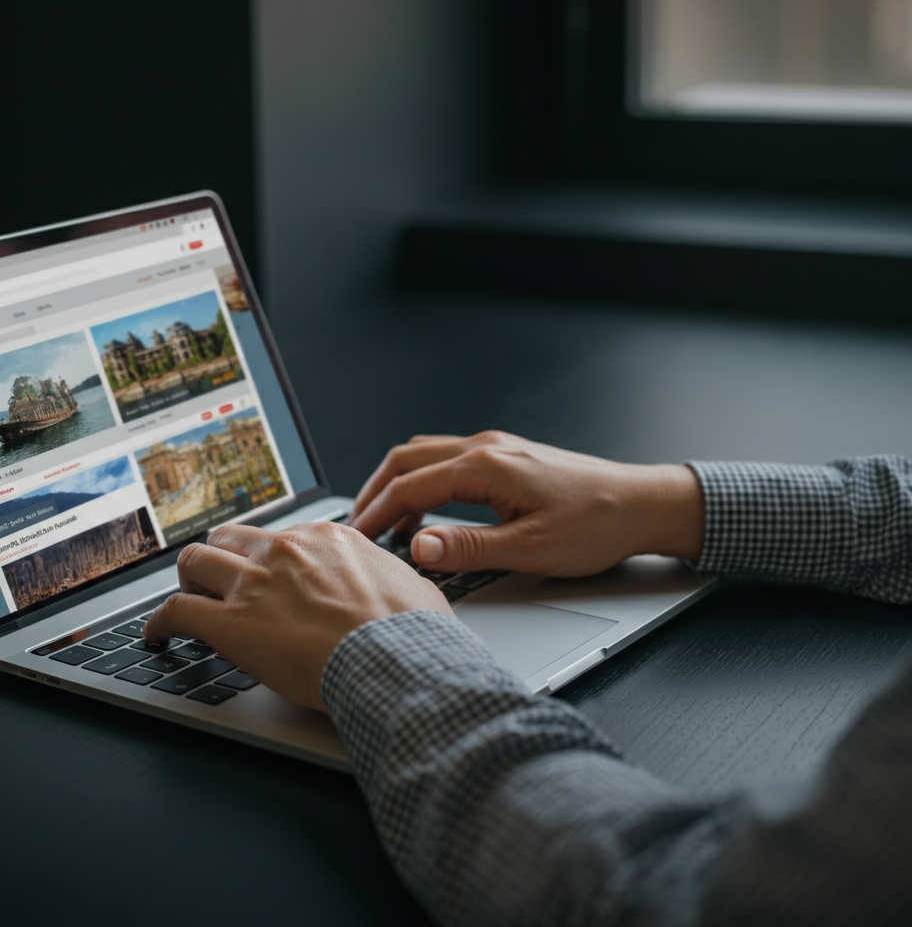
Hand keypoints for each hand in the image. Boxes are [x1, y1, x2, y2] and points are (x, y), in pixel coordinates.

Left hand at [144, 520, 450, 710]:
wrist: (396, 660)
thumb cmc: (411, 632)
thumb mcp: (410, 585)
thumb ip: (388, 578)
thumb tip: (398, 587)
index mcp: (327, 538)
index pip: (279, 536)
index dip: (266, 557)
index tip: (265, 572)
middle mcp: (285, 550)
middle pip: (230, 537)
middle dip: (221, 558)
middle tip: (220, 582)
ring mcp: (255, 583)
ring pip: (195, 561)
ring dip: (189, 581)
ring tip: (188, 599)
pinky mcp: (231, 623)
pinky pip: (175, 612)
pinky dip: (159, 622)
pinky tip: (157, 635)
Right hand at [349, 431, 703, 578]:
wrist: (640, 505)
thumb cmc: (595, 525)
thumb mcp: (530, 549)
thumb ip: (468, 549)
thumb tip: (417, 548)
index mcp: (485, 467)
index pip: (410, 485)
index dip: (376, 514)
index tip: (357, 539)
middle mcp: (486, 448)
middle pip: (407, 459)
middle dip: (376, 492)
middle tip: (359, 528)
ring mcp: (496, 449)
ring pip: (425, 455)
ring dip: (398, 484)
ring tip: (385, 524)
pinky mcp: (507, 458)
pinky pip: (447, 461)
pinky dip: (423, 483)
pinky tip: (426, 513)